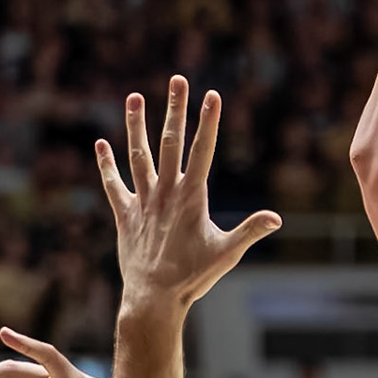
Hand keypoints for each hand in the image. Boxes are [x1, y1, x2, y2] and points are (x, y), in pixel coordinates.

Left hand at [102, 76, 279, 311]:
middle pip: (171, 142)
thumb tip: (277, 218)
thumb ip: (250, 231)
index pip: (203, 151)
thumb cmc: (193, 277)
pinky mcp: (126, 215)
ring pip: (139, 155)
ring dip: (136, 125)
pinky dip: (107, 165)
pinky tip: (101, 144)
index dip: (208, 121)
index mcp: (192, 197)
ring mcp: (143, 201)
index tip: (213, 95)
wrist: (153, 297)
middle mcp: (166, 192)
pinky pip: (114, 185)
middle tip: (178, 80)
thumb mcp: (227, 253)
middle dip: (176, 109)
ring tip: (134, 97)